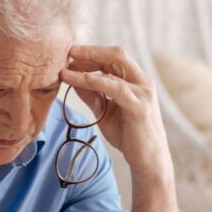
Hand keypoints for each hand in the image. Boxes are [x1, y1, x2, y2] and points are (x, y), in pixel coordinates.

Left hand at [60, 45, 173, 178]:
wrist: (147, 160)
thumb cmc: (127, 135)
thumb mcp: (104, 111)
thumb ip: (91, 95)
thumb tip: (72, 79)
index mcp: (135, 81)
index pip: (113, 58)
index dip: (91, 54)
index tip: (70, 54)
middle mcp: (142, 81)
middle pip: (116, 55)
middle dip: (90, 51)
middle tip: (68, 51)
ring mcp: (143, 93)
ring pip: (114, 69)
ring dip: (86, 68)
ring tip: (65, 69)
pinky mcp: (139, 106)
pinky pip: (117, 89)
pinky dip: (98, 82)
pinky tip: (81, 80)